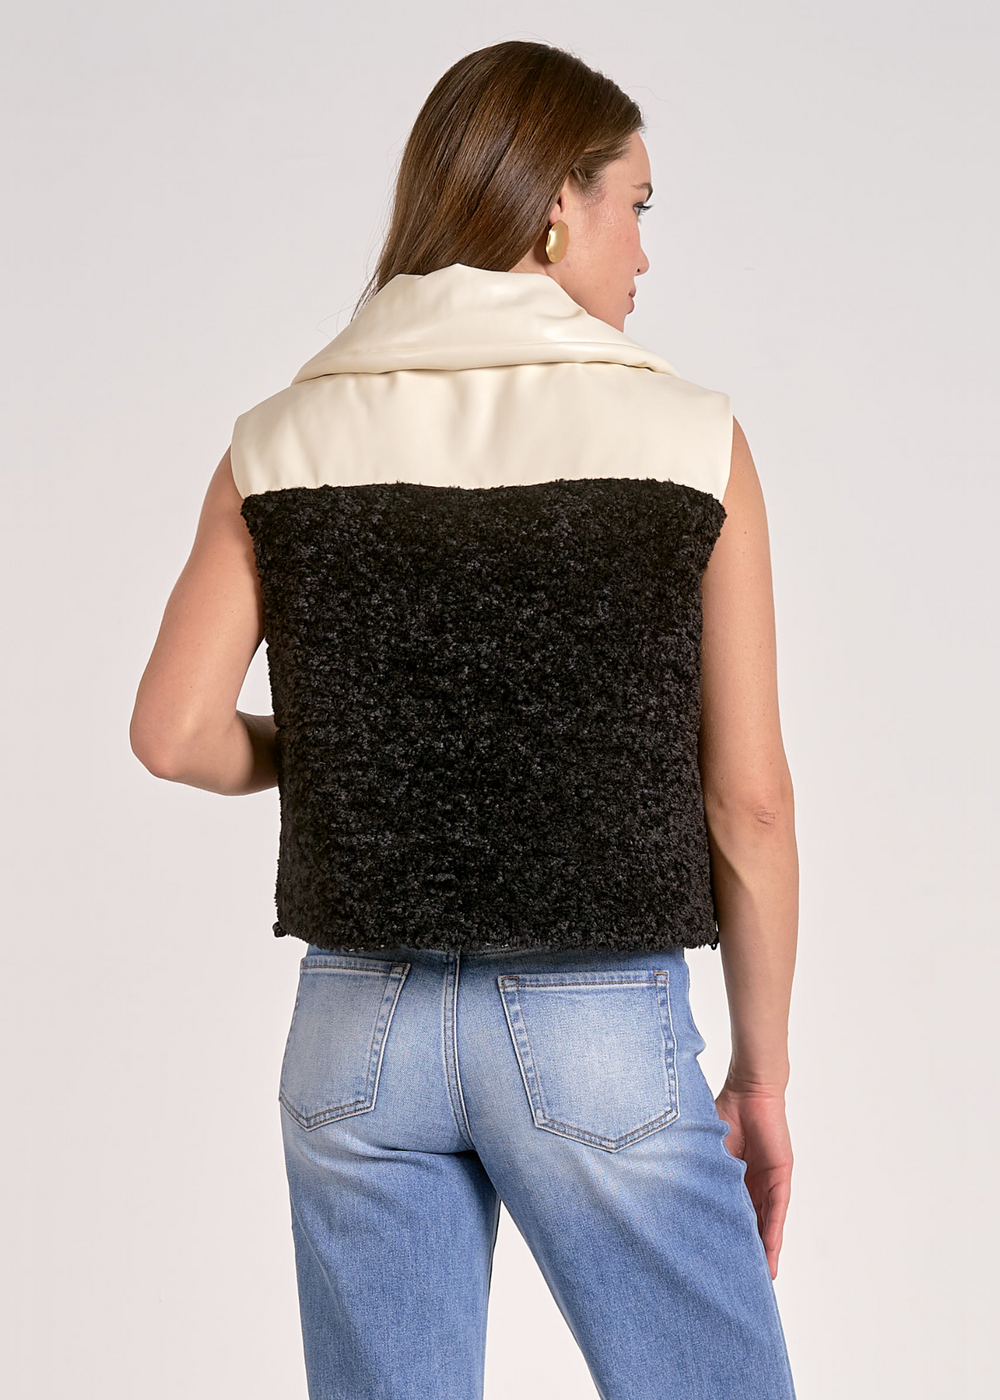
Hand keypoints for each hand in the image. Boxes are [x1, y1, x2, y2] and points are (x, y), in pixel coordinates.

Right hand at [714, 1082, 792, 1279]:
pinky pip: (777, 1210)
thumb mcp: (708, 1153)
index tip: (714, 1261)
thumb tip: (679, 1200)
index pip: (730, 1212)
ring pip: (765, 1223)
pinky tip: (769, 1254)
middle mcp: (752, 1183)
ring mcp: (769, 1181)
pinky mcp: (782, 1176)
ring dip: (761, 1250)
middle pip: (750, 1224)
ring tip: (757, 1277)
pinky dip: (773, 1233)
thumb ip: (703, 1175)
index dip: (724, 1234)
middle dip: (745, 1250)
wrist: (749, 1090)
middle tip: (737, 1280)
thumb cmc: (724, 1113)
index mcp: (732, 1177)